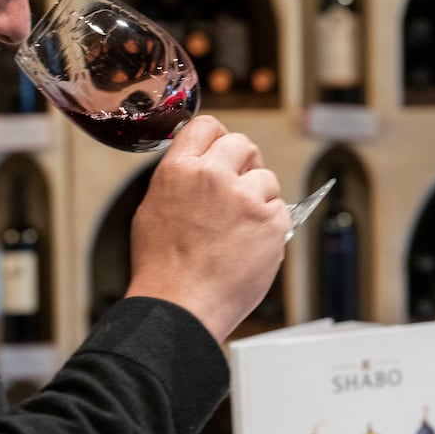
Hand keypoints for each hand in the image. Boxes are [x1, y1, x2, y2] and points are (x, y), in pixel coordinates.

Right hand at [126, 115, 288, 342]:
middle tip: (238, 188)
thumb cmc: (163, 268)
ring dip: (258, 198)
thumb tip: (200, 164)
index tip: (223, 151)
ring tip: (238, 230)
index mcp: (179, 170)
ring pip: (266, 179)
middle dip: (244, 163)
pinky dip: (270, 226)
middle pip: (242, 145)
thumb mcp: (154, 208)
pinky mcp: (271, 222)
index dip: (218, 138)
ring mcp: (246, 198)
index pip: (207, 126)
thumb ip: (181, 178)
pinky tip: (248, 245)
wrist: (180, 307)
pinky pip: (280, 210)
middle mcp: (213, 176)